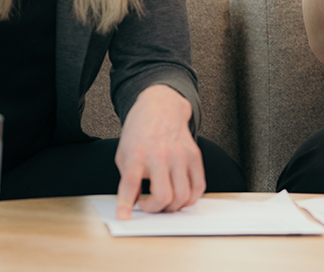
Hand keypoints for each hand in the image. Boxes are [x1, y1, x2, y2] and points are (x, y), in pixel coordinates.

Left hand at [113, 85, 203, 219]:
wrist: (161, 108)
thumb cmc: (140, 133)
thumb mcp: (124, 154)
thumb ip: (127, 180)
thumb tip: (133, 204)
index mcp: (137, 154)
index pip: (130, 183)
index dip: (125, 203)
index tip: (124, 216)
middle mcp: (160, 155)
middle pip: (164, 196)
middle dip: (155, 210)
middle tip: (149, 206)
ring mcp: (180, 155)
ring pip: (183, 195)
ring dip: (173, 207)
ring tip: (165, 202)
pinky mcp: (194, 155)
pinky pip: (199, 186)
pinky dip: (191, 198)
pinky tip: (181, 195)